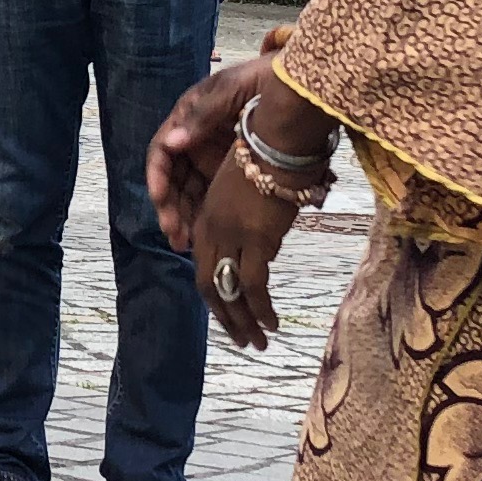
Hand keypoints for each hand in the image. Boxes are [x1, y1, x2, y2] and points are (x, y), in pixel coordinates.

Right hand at [150, 56, 267, 250]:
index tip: (160, 198)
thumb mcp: (233, 87)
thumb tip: (172, 143)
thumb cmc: (267, 76)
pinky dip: (205, 218)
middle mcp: (195, 139)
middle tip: (175, 234)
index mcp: (189, 115)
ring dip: (185, 218)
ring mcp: (212, 156)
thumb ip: (203, 114)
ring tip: (187, 244)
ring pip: (190, 193)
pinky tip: (205, 237)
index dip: (158, 176)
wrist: (305, 84)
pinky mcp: (230, 171)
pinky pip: (211, 198)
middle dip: (171, 207)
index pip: (162, 150)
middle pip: (173, 179)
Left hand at [190, 143, 306, 348]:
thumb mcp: (246, 184)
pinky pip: (253, 286)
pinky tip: (270, 324)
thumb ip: (244, 215)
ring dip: (242, 322)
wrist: (279, 137)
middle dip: (224, 317)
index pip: (202, 264)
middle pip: (209, 284)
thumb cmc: (269, 153)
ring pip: (229, 291)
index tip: (227, 313)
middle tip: (240, 340)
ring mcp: (232, 236)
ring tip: (256, 343)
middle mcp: (212, 228)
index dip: (213, 293)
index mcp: (208, 215)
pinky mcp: (256, 240)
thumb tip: (260, 241)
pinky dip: (260, 310)